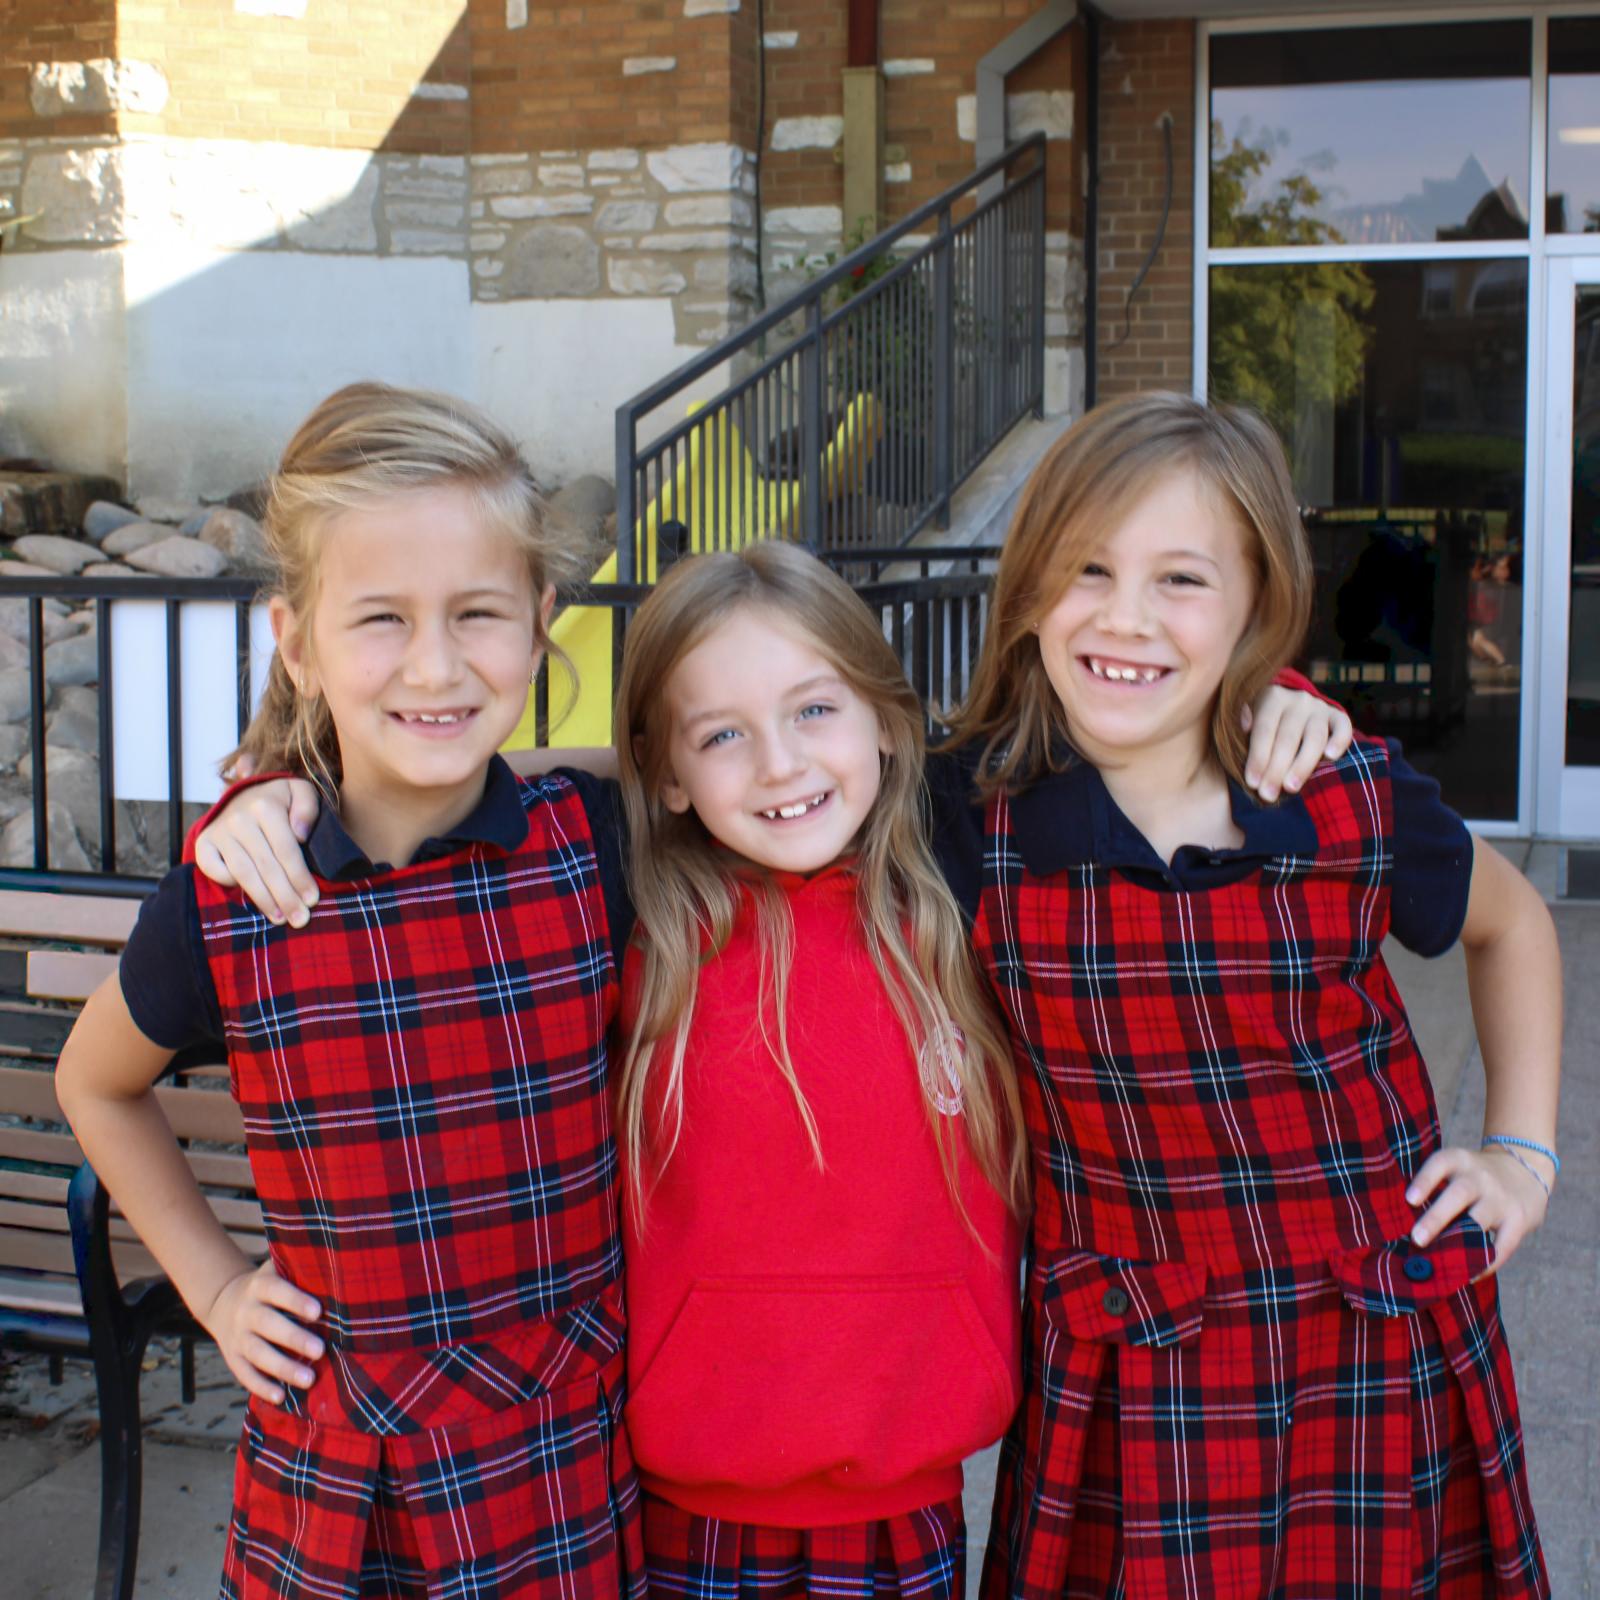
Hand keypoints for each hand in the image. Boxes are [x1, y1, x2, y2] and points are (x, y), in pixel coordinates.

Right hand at [193, 778, 322, 926]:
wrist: (245, 795)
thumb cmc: (280, 801)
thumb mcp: (300, 793)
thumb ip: (308, 808)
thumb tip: (300, 835)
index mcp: (266, 807)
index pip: (286, 850)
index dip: (299, 877)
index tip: (312, 900)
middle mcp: (239, 819)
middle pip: (266, 866)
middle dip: (285, 896)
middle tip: (300, 919)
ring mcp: (219, 831)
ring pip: (243, 872)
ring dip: (263, 899)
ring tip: (280, 919)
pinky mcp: (203, 842)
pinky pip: (212, 869)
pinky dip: (227, 883)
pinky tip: (248, 897)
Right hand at [201, 1260, 324, 1404]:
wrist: (223, 1301)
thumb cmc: (269, 1287)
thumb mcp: (277, 1272)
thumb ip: (300, 1272)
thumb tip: (342, 1273)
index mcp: (260, 1286)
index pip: (277, 1291)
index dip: (295, 1301)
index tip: (317, 1311)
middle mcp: (246, 1311)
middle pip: (268, 1325)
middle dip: (294, 1339)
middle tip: (321, 1350)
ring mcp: (237, 1336)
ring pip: (258, 1353)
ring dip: (283, 1368)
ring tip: (309, 1379)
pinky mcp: (232, 1358)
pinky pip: (245, 1374)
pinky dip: (261, 1387)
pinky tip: (281, 1396)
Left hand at [1241, 686, 1353, 800]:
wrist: (1291, 706)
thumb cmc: (1263, 721)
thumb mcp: (1248, 717)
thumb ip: (1243, 724)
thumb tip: (1244, 725)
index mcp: (1271, 698)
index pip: (1264, 731)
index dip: (1258, 758)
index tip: (1252, 783)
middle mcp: (1297, 700)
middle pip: (1287, 738)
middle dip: (1276, 769)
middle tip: (1268, 794)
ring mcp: (1320, 707)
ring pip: (1314, 738)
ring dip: (1302, 765)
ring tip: (1291, 787)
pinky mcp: (1337, 716)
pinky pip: (1343, 727)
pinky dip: (1339, 741)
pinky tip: (1331, 757)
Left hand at [1406, 1145, 1550, 1277]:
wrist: (1525, 1168)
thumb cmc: (1475, 1175)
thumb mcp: (1458, 1167)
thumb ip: (1435, 1185)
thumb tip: (1399, 1219)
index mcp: (1459, 1160)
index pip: (1440, 1163)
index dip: (1424, 1181)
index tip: (1409, 1200)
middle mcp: (1480, 1176)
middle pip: (1459, 1193)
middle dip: (1437, 1217)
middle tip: (1417, 1239)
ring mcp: (1501, 1198)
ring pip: (1480, 1219)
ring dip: (1459, 1241)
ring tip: (1440, 1262)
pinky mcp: (1519, 1219)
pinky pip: (1504, 1245)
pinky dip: (1487, 1262)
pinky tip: (1470, 1275)